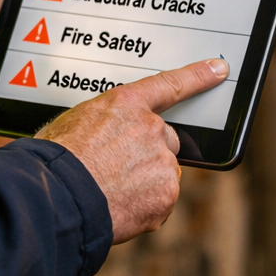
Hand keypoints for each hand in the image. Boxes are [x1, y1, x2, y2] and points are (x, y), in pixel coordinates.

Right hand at [36, 59, 229, 242]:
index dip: (198, 76)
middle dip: (147, 153)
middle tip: (117, 168)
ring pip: (160, 173)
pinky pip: (159, 200)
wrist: (59, 195)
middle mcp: (150, 128)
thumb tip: (100, 134)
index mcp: (125, 104)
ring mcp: (161, 161)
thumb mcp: (73, 123)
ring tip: (109, 190)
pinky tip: (118, 205)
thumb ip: (102, 123)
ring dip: (143, 182)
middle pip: (164, 140)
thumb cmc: (56, 160)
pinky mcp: (166, 193)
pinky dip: (144, 206)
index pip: (170, 84)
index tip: (219, 69)